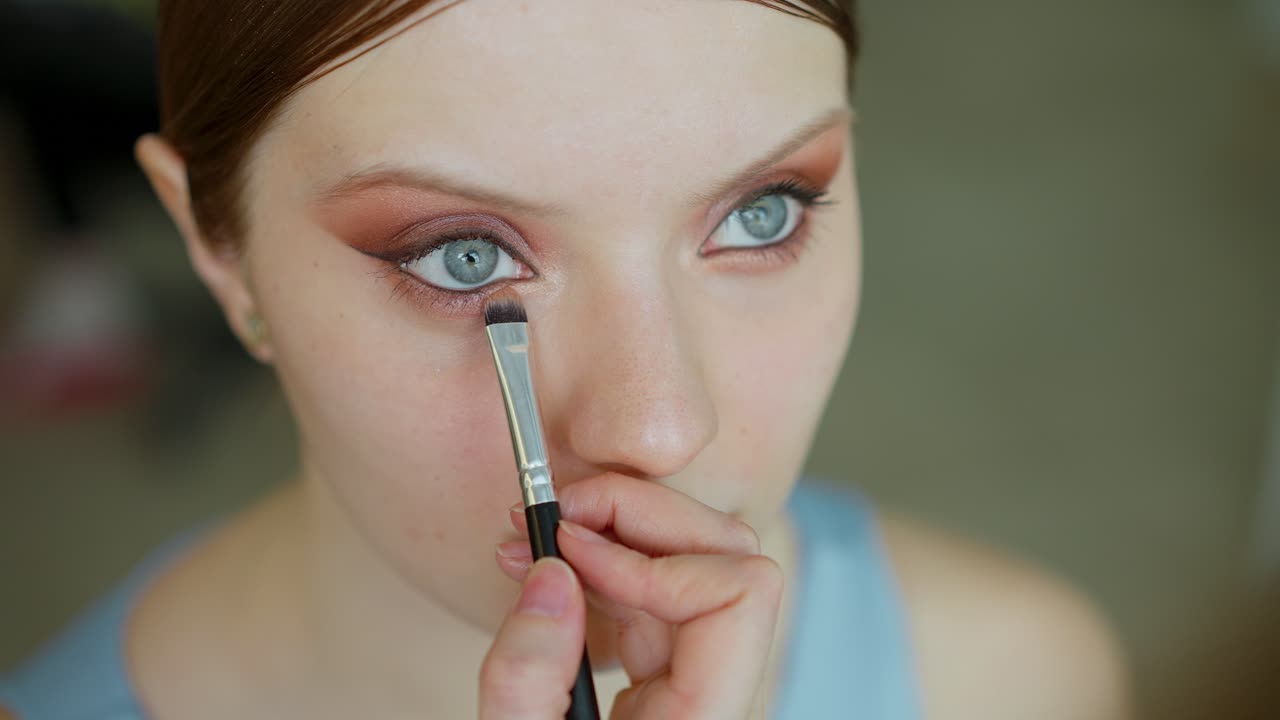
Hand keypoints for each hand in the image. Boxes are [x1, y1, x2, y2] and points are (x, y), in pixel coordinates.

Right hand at [478, 474, 783, 718]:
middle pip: (727, 557)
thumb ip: (526, 675)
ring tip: (539, 532)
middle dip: (639, 517)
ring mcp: (696, 683)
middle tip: (553, 511)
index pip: (740, 594)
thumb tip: (552, 571)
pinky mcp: (666, 676)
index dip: (654, 558)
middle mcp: (718, 697)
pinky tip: (551, 565)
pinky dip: (606, 562)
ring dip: (620, 529)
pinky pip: (657, 592)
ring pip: (697, 562)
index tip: (568, 550)